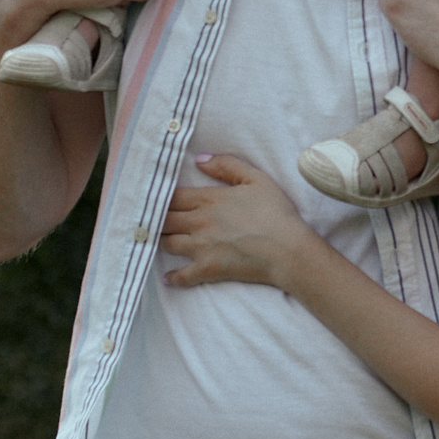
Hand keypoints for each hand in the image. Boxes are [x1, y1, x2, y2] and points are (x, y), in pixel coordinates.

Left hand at [163, 154, 323, 289]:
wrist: (287, 249)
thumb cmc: (275, 212)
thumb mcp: (256, 179)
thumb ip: (226, 165)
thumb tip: (199, 160)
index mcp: (209, 199)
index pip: (172, 196)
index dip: (161, 196)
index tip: (155, 198)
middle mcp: (199, 222)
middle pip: (164, 219)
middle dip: (156, 218)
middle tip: (151, 219)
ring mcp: (201, 247)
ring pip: (168, 244)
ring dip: (162, 241)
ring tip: (159, 241)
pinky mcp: (207, 269)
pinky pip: (182, 276)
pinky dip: (173, 277)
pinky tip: (168, 278)